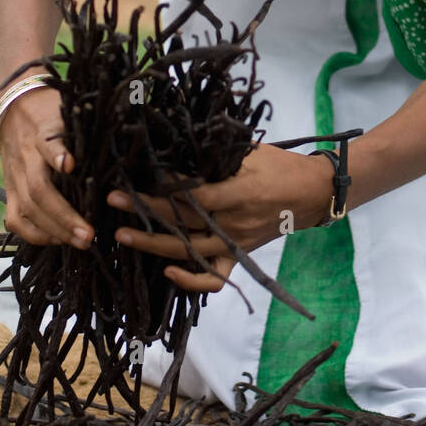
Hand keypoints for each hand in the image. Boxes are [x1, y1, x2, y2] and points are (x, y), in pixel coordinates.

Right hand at [0, 87, 94, 247]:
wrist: (16, 112)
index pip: (47, 144)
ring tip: (80, 243)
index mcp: (42, 135)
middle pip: (39, 191)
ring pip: (26, 210)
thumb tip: (103, 154)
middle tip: (90, 236)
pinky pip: (14, 220)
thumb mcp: (68, 116)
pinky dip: (35, 235)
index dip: (57, 155)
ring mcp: (13, 178)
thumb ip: (83, 134)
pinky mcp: (8, 192)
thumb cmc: (53, 117)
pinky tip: (58, 242)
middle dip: (64, 217)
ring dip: (53, 231)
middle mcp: (25, 158)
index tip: (70, 165)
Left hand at [106, 143, 334, 293]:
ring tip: (123, 235)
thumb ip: (215, 154)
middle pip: (182, 224)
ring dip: (152, 245)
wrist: (312, 193)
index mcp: (239, 193)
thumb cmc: (280, 165)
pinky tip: (167, 271)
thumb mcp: (250, 152)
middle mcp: (234, 222)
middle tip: (112, 203)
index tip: (133, 179)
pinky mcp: (239, 255)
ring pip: (188, 251)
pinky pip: (215, 278)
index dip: (162, 191)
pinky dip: (191, 280)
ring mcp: (236, 243)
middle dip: (144, 215)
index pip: (193, 196)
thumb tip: (176, 145)